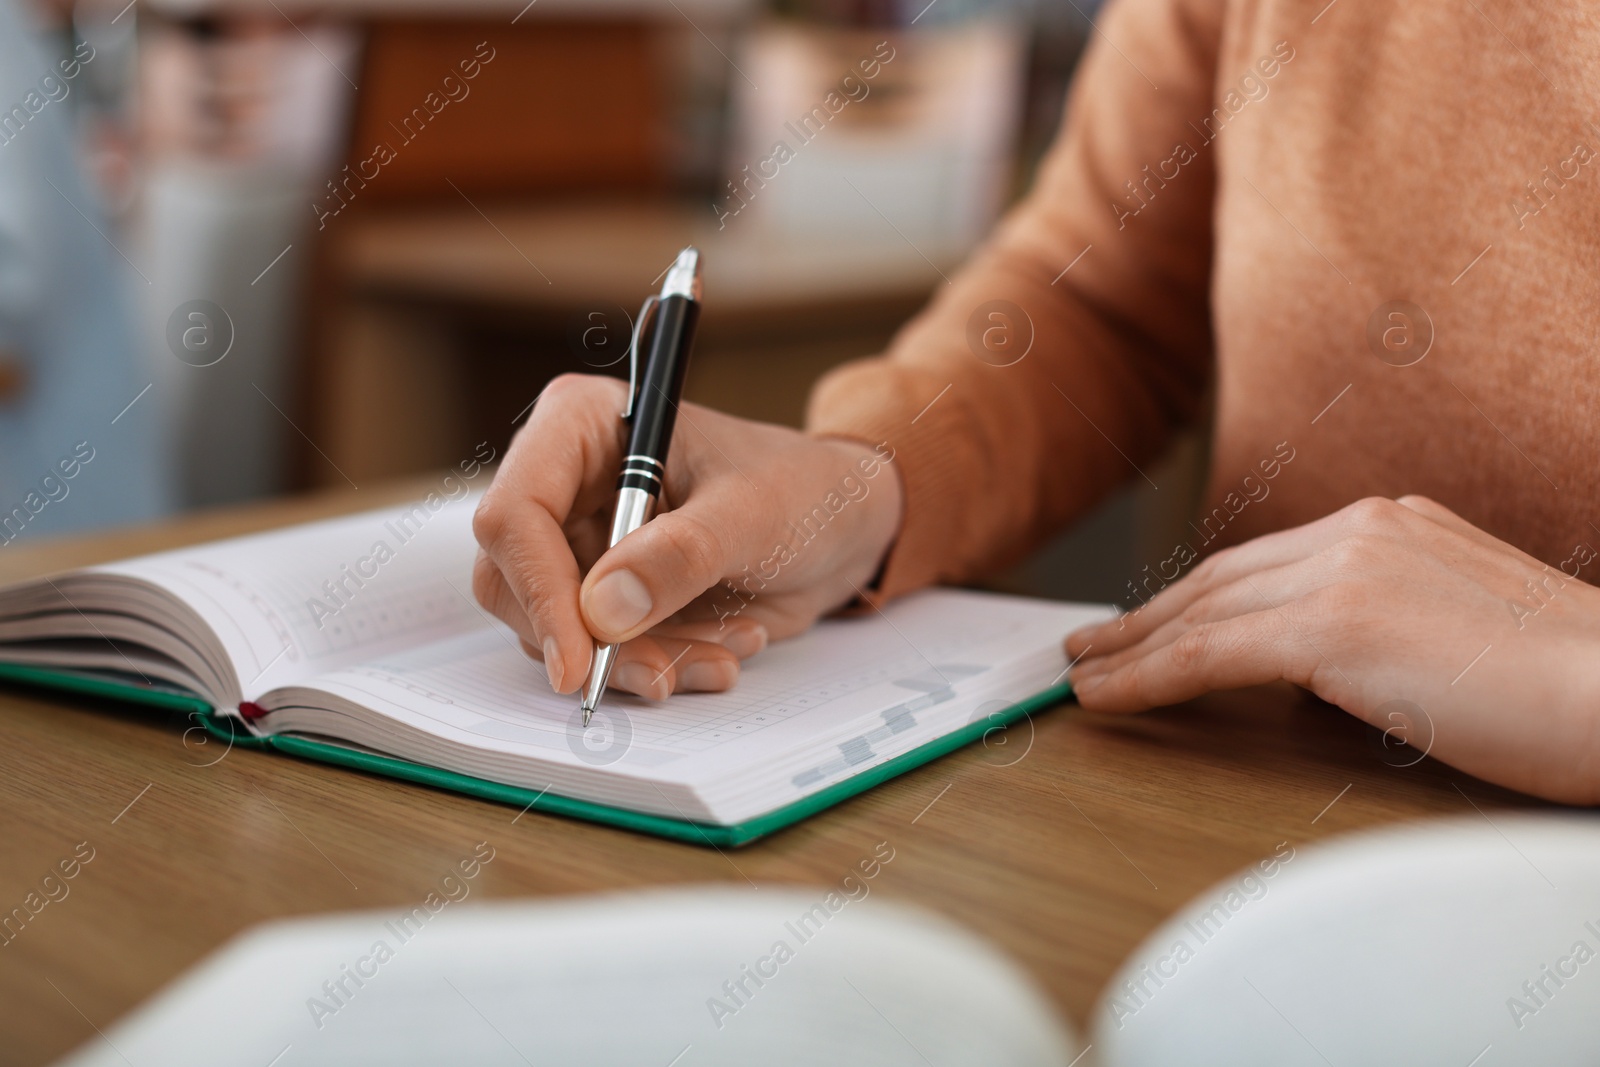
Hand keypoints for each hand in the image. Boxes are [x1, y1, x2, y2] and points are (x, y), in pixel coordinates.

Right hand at [473, 374, 902, 700]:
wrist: (844, 524)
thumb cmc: (802, 488)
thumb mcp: (752, 515)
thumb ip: (680, 556)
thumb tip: (602, 611)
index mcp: (583, 426)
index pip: (515, 511)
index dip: (538, 588)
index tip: (580, 658)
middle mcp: (566, 484)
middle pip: (514, 581)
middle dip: (589, 642)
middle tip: (663, 674)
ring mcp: (584, 544)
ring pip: (557, 630)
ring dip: (639, 661)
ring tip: (722, 654)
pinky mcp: (608, 597)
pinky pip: (602, 653)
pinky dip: (661, 666)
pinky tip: (724, 650)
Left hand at [1065, 496, 1599, 803]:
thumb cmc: (1569, 686)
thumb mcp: (1467, 630)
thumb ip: (1393, 625)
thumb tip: (1333, 668)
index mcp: (1393, 524)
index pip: (1263, 564)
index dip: (1195, 599)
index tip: (1149, 623)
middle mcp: (1362, 528)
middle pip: (1220, 577)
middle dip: (1146, 616)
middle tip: (1090, 644)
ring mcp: (1347, 568)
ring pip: (1204, 611)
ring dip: (1130, 647)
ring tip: (1079, 673)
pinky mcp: (1335, 624)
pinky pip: (1210, 652)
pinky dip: (1146, 674)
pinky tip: (1104, 695)